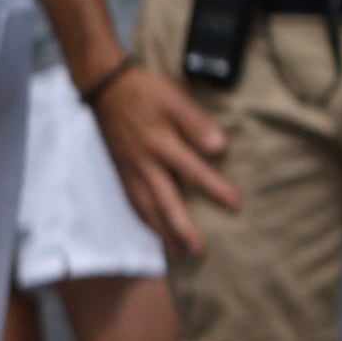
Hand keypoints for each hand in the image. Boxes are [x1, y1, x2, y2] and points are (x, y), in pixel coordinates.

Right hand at [94, 67, 241, 257]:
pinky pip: (134, 202)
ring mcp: (130, 171)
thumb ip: (197, 124)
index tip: (235, 205)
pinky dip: (144, 220)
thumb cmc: (147, 92)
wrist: (107, 89)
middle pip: (165, 202)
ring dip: (161, 231)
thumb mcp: (175, 99)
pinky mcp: (121, 172)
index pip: (193, 171)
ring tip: (177, 251)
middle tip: (198, 250)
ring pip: (146, 208)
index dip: (215, 189)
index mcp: (161, 144)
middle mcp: (145, 164)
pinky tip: (154, 230)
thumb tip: (220, 149)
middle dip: (181, 228)